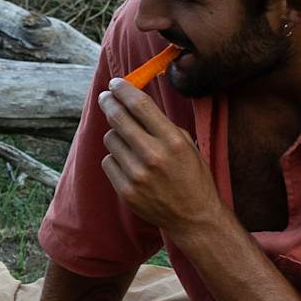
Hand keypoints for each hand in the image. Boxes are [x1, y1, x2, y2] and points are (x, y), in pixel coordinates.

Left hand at [99, 79, 222, 237]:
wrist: (194, 217)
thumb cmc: (192, 176)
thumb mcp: (186, 144)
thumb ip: (161, 124)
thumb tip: (133, 101)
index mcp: (172, 140)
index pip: (139, 105)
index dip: (124, 89)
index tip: (115, 83)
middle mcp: (153, 156)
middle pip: (118, 118)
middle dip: (109, 102)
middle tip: (106, 97)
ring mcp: (137, 175)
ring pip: (110, 139)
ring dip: (116, 134)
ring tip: (129, 141)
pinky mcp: (125, 191)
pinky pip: (108, 162)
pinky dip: (115, 159)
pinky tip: (128, 163)